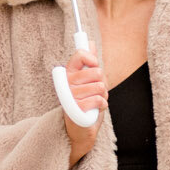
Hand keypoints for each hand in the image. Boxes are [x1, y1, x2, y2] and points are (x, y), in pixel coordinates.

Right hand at [63, 47, 106, 163]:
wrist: (80, 127)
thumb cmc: (85, 101)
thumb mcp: (88, 80)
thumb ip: (89, 62)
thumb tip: (90, 42)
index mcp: (68, 72)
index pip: (80, 54)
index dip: (92, 58)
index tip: (94, 64)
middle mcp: (66, 82)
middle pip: (96, 72)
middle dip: (102, 83)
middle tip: (95, 91)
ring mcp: (70, 95)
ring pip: (100, 86)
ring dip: (103, 95)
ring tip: (94, 101)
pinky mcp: (75, 108)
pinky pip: (98, 99)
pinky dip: (102, 105)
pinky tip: (94, 109)